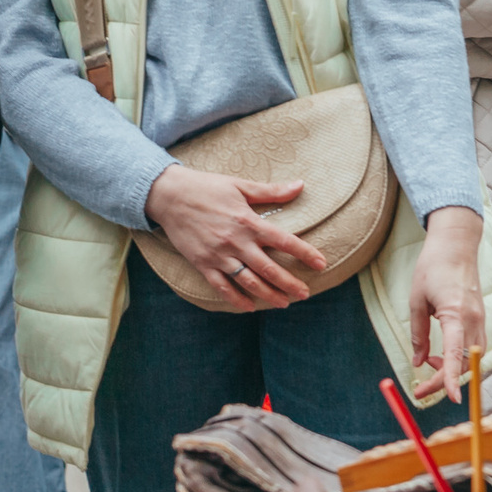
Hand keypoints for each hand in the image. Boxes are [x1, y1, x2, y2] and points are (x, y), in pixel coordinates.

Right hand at [146, 165, 326, 310]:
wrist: (170, 196)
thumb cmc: (207, 188)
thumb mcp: (241, 185)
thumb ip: (271, 191)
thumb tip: (300, 185)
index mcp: (248, 221)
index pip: (284, 241)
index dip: (305, 253)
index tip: (321, 263)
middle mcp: (236, 242)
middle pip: (269, 269)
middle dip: (290, 283)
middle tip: (306, 293)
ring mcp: (219, 256)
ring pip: (249, 282)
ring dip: (269, 295)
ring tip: (284, 303)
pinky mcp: (203, 264)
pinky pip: (222, 288)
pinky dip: (237, 299)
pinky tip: (250, 306)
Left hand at [406, 206, 484, 401]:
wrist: (456, 245)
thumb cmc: (433, 267)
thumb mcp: (416, 301)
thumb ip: (418, 334)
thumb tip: (417, 362)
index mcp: (456, 313)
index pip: (457, 355)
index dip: (453, 379)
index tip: (451, 399)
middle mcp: (473, 319)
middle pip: (465, 363)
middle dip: (444, 380)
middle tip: (419, 389)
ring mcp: (480, 319)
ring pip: (471, 358)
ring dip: (452, 368)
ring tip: (429, 364)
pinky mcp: (480, 318)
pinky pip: (474, 347)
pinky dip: (459, 357)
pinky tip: (442, 353)